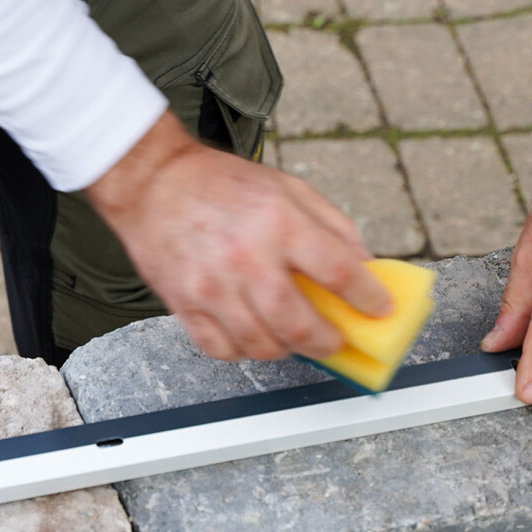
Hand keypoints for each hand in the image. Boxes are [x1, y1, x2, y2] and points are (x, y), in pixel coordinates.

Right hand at [86, 111, 391, 360]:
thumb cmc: (220, 184)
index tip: (379, 310)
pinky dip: (244, 350)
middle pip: (300, 324)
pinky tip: (253, 334)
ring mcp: (213, 285)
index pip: (339, 272)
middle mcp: (247, 257)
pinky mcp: (185, 303)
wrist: (152, 181)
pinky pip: (222, 349)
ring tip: (294, 336)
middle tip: (336, 339)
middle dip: (328, 341)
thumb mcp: (289, 188)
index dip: (368, 298)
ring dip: (287, 349)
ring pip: (262, 344)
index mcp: (280, 222)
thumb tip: (366, 267)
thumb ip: (332, 226)